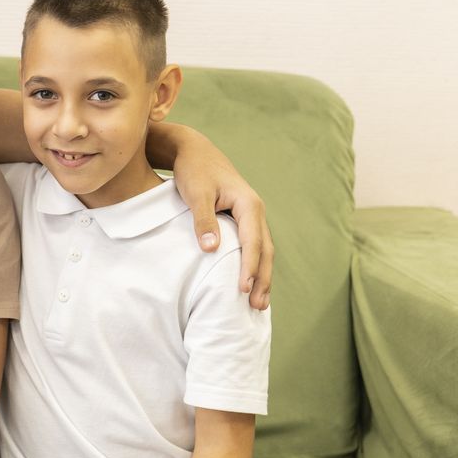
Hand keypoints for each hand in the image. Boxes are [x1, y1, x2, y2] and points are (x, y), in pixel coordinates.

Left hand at [170, 131, 273, 309]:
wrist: (193, 151)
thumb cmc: (194, 171)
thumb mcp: (196, 193)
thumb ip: (203, 220)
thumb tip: (210, 249)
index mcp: (248, 204)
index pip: (252, 242)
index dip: (249, 267)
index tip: (242, 289)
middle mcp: (255, 211)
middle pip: (264, 250)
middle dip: (262, 279)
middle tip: (256, 306)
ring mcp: (250, 215)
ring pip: (262, 250)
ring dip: (262, 276)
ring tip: (259, 304)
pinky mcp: (241, 219)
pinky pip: (253, 246)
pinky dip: (255, 266)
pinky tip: (251, 283)